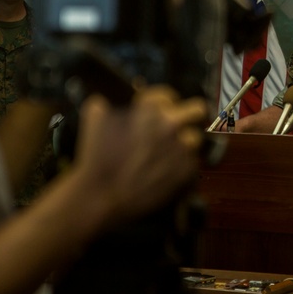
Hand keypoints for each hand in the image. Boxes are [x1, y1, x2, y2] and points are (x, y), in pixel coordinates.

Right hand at [73, 86, 206, 221]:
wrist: (102, 197)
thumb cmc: (96, 158)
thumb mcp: (95, 119)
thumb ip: (109, 103)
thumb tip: (110, 100)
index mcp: (150, 109)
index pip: (168, 95)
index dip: (161, 104)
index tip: (157, 113)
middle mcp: (171, 125)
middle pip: (198, 109)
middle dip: (188, 115)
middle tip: (176, 126)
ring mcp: (182, 148)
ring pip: (195, 138)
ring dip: (184, 143)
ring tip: (167, 154)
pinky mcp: (188, 171)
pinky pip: (191, 162)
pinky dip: (181, 165)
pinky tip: (165, 171)